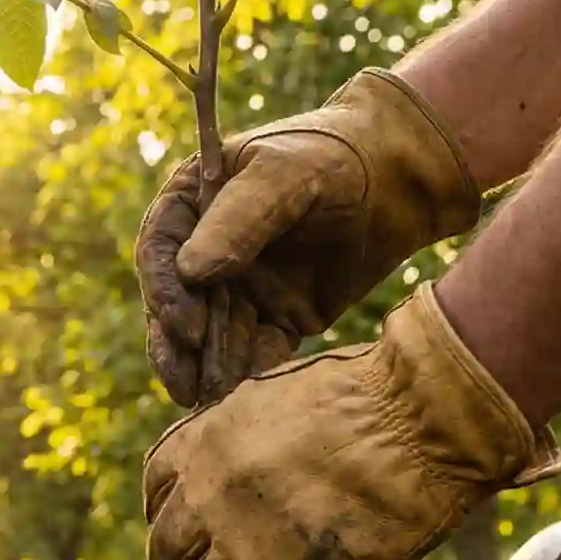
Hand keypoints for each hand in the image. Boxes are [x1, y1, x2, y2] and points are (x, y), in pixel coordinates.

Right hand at [137, 69, 482, 406]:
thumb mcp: (284, 174)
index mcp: (191, 205)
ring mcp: (240, 288)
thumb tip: (190, 274)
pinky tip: (250, 396)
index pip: (160, 252)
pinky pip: (257, 352)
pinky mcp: (277, 318)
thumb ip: (238, 220)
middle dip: (177, 347)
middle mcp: (205, 250)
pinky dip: (252, 373)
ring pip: (212, 337)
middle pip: (177, 305)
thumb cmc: (334, 157)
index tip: (186, 327)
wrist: (400, 181)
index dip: (166, 293)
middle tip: (183, 384)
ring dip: (210, 369)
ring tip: (213, 402)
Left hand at [142, 285, 560, 559]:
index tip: (183, 542)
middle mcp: (212, 496)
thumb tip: (243, 469)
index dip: (166, 524)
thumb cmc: (376, 393)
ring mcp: (253, 549)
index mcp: (206, 441)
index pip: (155, 495)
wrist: (432, 411)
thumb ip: (248, 437)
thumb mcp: (281, 397)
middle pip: (165, 558)